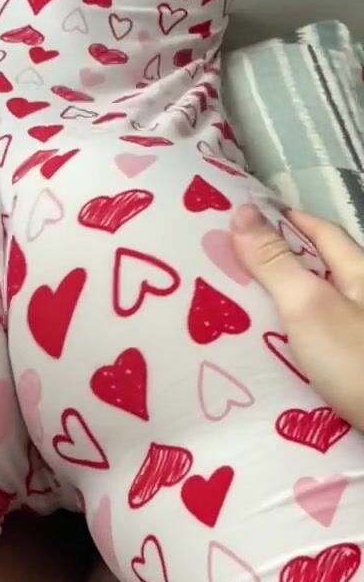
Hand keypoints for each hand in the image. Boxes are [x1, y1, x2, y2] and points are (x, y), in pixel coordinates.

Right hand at [231, 203, 363, 429]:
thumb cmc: (360, 361)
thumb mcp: (311, 306)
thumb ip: (276, 263)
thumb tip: (243, 209)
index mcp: (362, 274)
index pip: (324, 233)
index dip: (289, 220)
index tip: (250, 217)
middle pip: (322, 272)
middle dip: (281, 266)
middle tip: (231, 267)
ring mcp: (362, 339)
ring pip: (319, 313)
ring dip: (285, 310)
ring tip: (239, 315)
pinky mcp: (357, 372)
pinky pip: (319, 349)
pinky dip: (294, 346)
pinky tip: (273, 360)